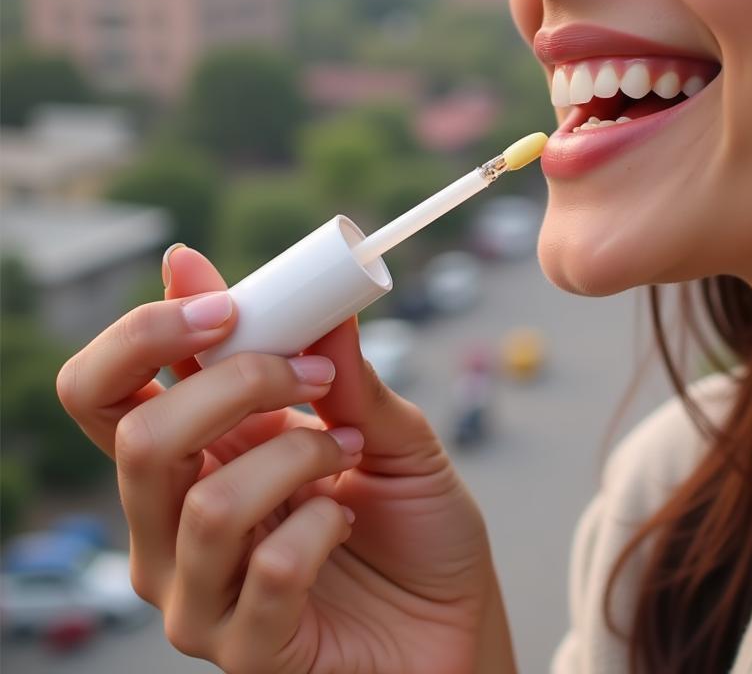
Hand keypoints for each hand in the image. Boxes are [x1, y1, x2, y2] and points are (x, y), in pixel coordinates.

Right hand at [56, 246, 515, 673]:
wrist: (456, 620)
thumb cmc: (416, 525)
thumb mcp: (391, 430)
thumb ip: (346, 373)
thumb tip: (319, 299)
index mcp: (195, 456)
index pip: (110, 393)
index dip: (144, 335)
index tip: (220, 298)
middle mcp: (175, 524)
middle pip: (138, 438)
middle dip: (239, 383)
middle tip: (314, 375)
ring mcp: (201, 594)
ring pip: (209, 503)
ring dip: (301, 456)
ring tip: (350, 455)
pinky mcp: (245, 649)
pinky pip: (271, 569)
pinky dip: (325, 523)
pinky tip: (347, 520)